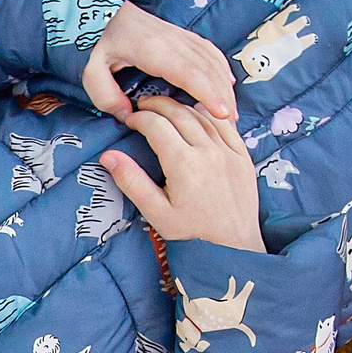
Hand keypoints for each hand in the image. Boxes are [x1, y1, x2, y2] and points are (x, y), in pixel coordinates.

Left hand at [84, 0, 235, 122]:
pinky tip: (226, 83)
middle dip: (223, 96)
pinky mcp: (179, 34)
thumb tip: (129, 117)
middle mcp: (172, 40)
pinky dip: (221, 67)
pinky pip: (208, 50)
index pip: (189, 73)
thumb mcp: (90, 71)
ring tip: (229, 111)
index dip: (208, 93)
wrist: (100, 4)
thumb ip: (106, 96)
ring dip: (224, 84)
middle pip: (208, 69)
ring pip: (212, 59)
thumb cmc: (94, 39)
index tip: (222, 112)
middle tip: (229, 124)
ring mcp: (178, 35)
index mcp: (152, 49)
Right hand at [100, 96, 262, 252]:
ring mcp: (228, 151)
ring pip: (202, 114)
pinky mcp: (242, 155)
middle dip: (157, 105)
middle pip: (178, 113)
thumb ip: (132, 182)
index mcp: (183, 164)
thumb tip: (108, 156)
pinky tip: (198, 115)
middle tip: (142, 106)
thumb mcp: (156, 212)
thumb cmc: (192, 234)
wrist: (233, 247)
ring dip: (181, 106)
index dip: (138, 118)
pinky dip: (209, 114)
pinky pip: (226, 124)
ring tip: (166, 109)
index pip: (156, 126)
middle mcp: (207, 151)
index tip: (128, 120)